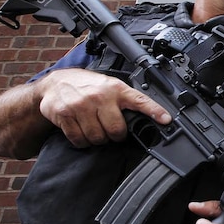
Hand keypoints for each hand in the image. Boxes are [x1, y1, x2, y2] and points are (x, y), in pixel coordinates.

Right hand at [38, 68, 170, 146]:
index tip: (166, 120)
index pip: (140, 100)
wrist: (56, 82)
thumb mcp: (110, 86)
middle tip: (111, 130)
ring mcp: (81, 105)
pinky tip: (82, 130)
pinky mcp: (64, 114)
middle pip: (116, 130)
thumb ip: (126, 100)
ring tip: (95, 128)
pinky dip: (82, 141)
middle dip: (115, 135)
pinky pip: (79, 140)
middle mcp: (99, 96)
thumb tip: (148, 118)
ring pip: (97, 138)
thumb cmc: (88, 86)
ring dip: (98, 139)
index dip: (154, 111)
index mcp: (116, 89)